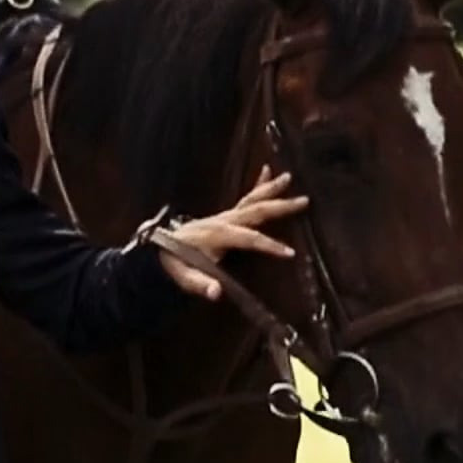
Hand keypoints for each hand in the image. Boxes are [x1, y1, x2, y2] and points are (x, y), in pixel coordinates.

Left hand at [156, 168, 309, 299]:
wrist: (158, 248)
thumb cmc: (173, 264)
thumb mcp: (183, 277)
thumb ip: (199, 284)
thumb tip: (216, 292)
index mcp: (215, 235)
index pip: (247, 238)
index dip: (268, 245)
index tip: (290, 252)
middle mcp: (221, 221)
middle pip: (254, 211)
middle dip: (279, 207)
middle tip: (304, 201)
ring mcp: (222, 216)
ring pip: (251, 200)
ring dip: (270, 189)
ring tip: (288, 176)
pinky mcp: (224, 216)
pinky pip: (244, 199)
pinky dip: (257, 185)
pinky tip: (266, 170)